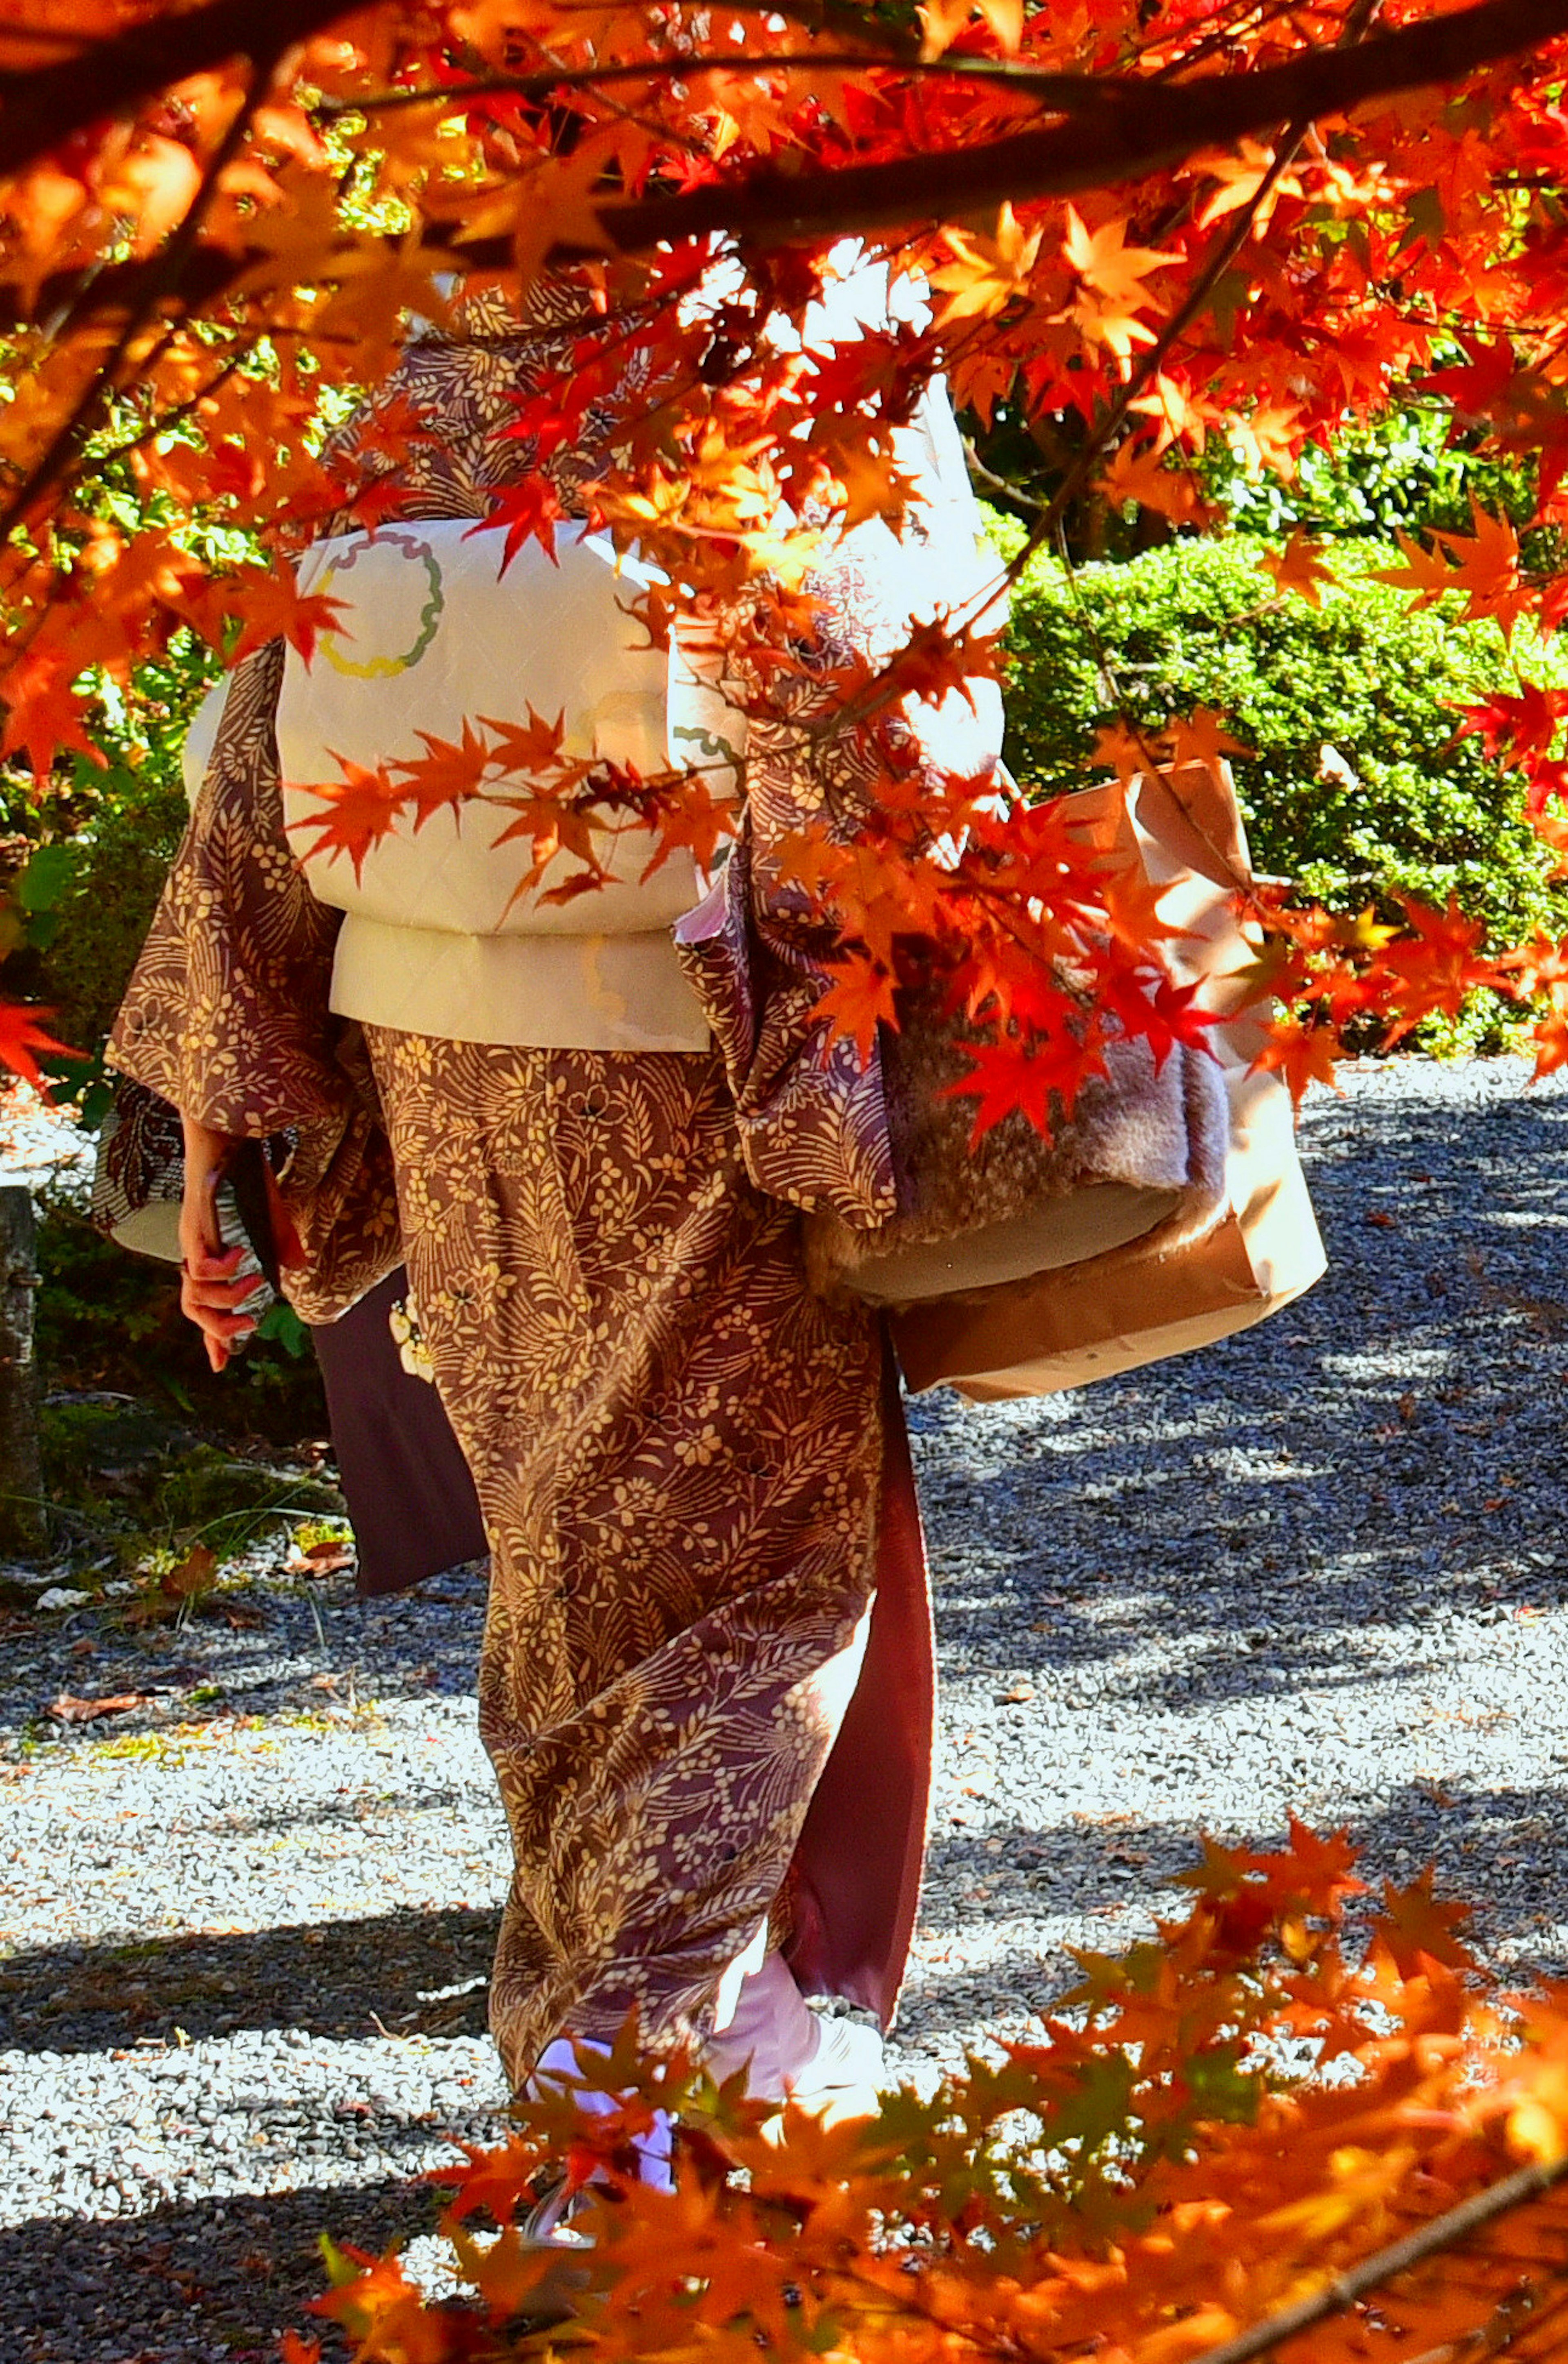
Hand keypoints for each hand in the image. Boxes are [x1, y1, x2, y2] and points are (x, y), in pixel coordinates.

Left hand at [178, 1116, 261, 1372]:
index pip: (203, 1304)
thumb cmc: (244, 1167)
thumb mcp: (271, 1213)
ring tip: (254, 1284)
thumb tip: (298, 1269)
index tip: (221, 1365)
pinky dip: (222, 1270)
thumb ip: (283, 1243)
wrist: (228, 1130)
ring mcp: (191, 1238)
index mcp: (209, 1252)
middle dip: (220, 1330)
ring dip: (227, 1300)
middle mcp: (195, 1250)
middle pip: (191, 1309)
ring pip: (194, 1294)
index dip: (211, 1337)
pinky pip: (202, 1264)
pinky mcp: (193, 1224)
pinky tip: (243, 1257)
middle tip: (252, 1327)